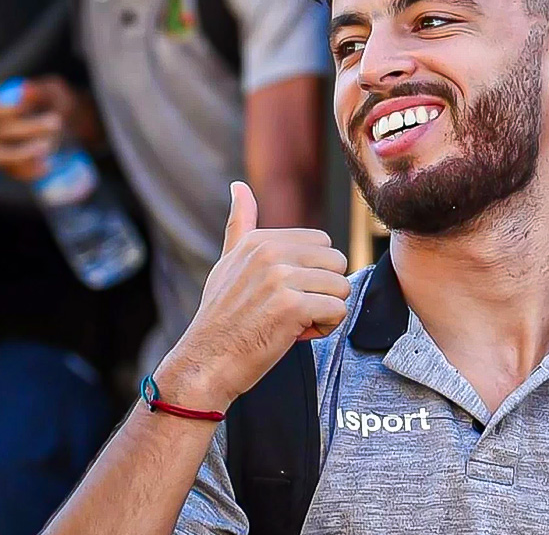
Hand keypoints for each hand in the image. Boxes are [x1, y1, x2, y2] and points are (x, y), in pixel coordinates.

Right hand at [0, 74, 80, 180]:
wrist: (69, 129)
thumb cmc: (54, 105)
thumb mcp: (52, 92)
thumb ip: (40, 90)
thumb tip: (26, 88)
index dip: (3, 110)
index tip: (27, 106)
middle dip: (29, 127)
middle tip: (57, 122)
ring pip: (2, 157)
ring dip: (25, 153)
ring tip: (49, 146)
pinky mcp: (12, 169)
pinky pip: (16, 173)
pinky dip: (32, 170)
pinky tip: (48, 165)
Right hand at [155, 182, 349, 410]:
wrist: (206, 363)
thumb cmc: (221, 318)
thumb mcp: (227, 263)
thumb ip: (240, 225)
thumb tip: (239, 186)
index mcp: (260, 240)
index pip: (322, 243)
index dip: (313, 274)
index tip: (285, 293)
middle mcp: (269, 252)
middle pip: (337, 262)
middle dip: (324, 290)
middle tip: (293, 310)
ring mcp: (280, 277)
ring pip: (341, 287)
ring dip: (325, 311)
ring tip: (293, 323)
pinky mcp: (291, 306)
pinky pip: (338, 310)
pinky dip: (325, 328)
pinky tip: (297, 335)